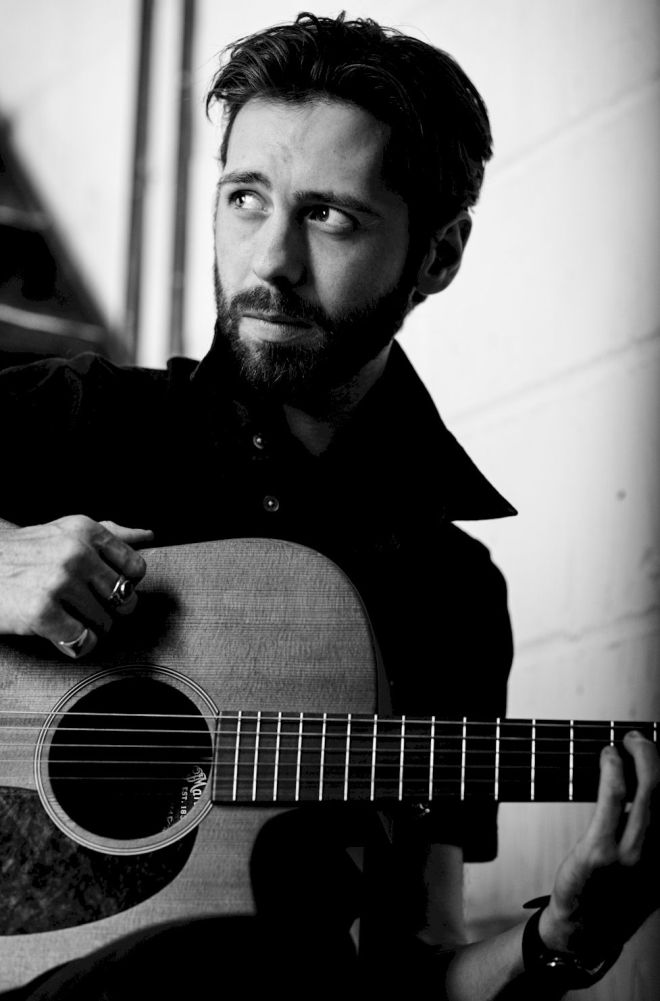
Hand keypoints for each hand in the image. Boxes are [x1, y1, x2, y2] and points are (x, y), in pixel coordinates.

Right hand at [0, 515, 153, 657]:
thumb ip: (108, 534)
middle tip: (82, 606)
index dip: (123, 585)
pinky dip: (74, 645)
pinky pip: (83, 642)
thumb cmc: (23, 554)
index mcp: (85, 530)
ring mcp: (58, 581)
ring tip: (65, 616)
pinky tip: (58, 632)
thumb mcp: (64, 532)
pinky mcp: (42, 612)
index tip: (104, 588)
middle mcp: (75, 552)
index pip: (136, 568)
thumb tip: (148, 537)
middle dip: (108, 610)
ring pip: (106, 624)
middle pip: (125, 599)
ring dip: (88, 628)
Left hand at [540, 730, 658, 962]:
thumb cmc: (617, 894)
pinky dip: (614, 771)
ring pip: (647, 791)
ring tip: (630, 741)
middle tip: (641, 739)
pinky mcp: (600, 852)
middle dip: (656, 755)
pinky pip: (612, 801)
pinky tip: (610, 756)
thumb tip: (654, 792)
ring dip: (640, 756)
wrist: (586, 933)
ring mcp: (632, 855)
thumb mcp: (653, 870)